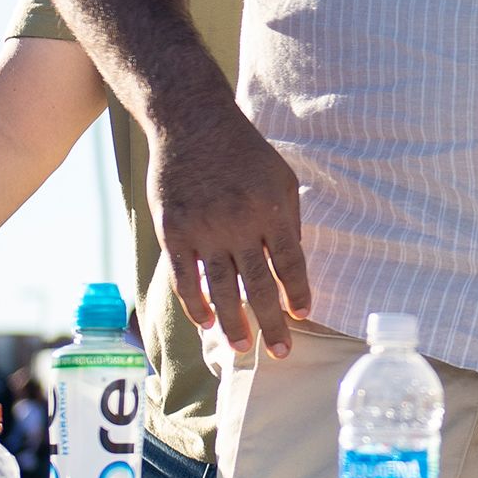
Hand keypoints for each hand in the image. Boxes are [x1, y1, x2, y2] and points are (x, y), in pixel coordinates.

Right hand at [151, 104, 311, 358]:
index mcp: (272, 210)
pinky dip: (196, 304)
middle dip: (272, 323)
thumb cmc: (245, 153)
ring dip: (233, 323)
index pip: (290, 263)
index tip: (304, 315)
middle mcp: (240, 224)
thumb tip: (292, 267)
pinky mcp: (174, 232)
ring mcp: (204, 230)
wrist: (193, 125)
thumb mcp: (281, 178)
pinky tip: (206, 321)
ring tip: (243, 348)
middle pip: (259, 285)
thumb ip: (288, 221)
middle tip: (281, 353)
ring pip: (222, 289)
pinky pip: (186, 278)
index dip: (297, 293)